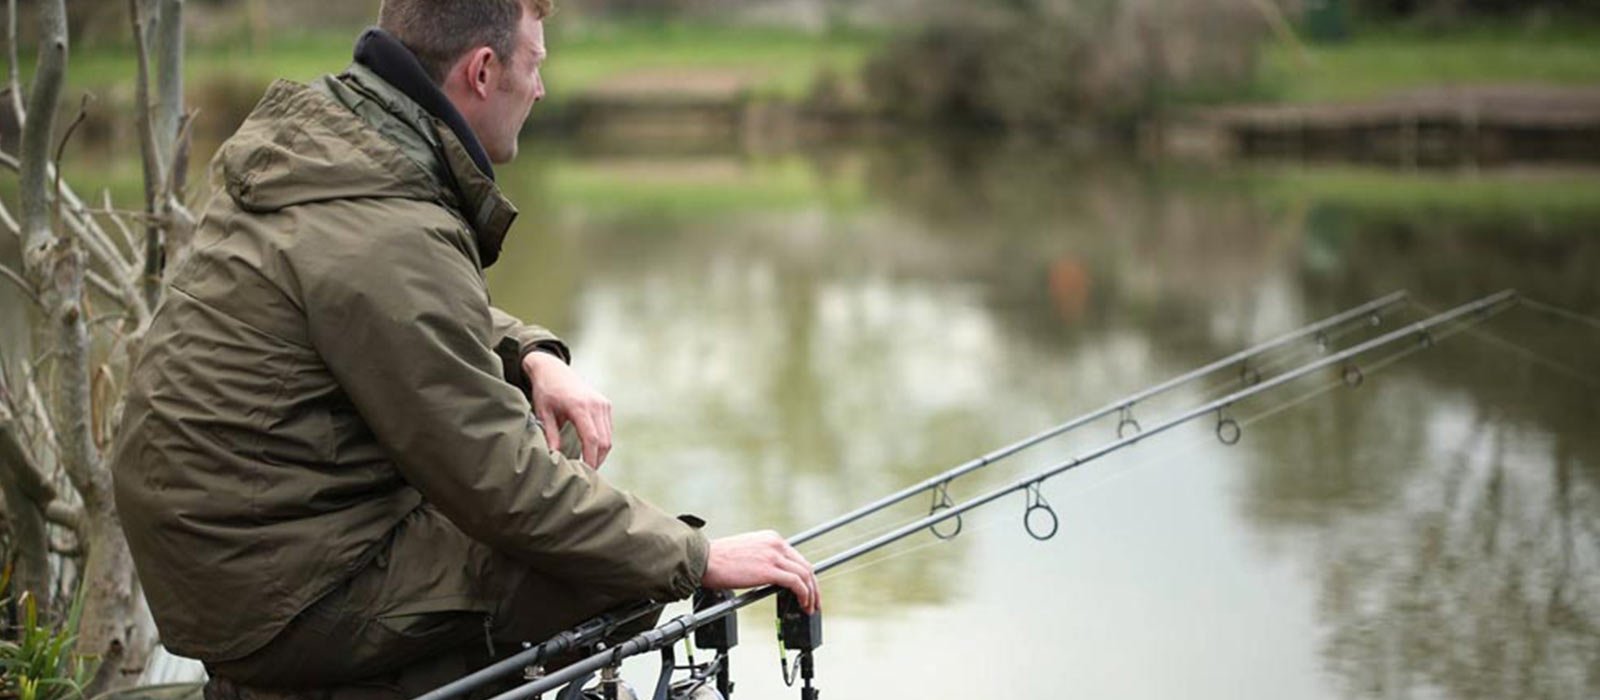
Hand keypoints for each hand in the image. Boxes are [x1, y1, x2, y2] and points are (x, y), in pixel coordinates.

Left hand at [523, 351, 612, 467]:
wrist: (553, 369)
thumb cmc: (545, 391)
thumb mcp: (543, 413)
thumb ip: (551, 435)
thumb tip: (555, 457)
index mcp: (579, 406)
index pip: (591, 439)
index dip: (591, 459)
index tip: (586, 473)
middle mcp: (595, 404)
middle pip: (604, 441)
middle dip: (597, 460)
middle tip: (587, 474)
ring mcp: (602, 404)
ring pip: (608, 437)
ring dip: (600, 452)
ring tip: (588, 465)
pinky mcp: (605, 404)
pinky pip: (608, 429)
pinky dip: (602, 442)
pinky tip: (591, 451)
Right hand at [701, 531, 819, 613]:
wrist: (705, 560)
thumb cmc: (719, 559)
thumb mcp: (748, 553)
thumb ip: (764, 560)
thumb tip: (774, 579)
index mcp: (771, 538)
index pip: (797, 558)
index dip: (806, 576)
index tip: (809, 589)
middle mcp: (776, 543)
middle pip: (806, 566)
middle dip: (813, 587)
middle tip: (814, 602)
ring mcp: (774, 555)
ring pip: (805, 575)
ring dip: (811, 594)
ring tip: (810, 608)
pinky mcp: (770, 569)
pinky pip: (796, 583)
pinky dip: (804, 595)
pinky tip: (803, 604)